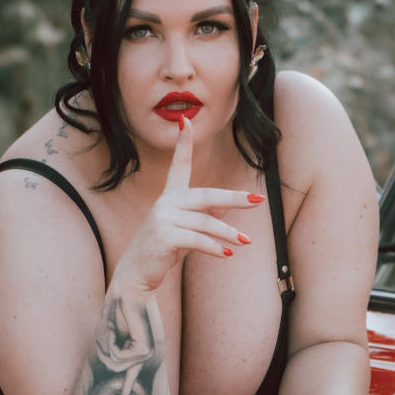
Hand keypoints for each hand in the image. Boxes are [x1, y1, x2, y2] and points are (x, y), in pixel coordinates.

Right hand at [120, 116, 263, 292]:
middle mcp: (165, 203)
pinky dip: (215, 248)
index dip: (183, 143)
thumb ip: (206, 216)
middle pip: (206, 195)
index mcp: (170, 196)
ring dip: (228, 233)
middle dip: (234, 197)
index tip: (186, 121)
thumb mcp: (187, 230)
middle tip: (257, 200)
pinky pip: (197, 240)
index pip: (179, 165)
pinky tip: (228, 254)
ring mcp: (163, 219)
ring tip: (245, 242)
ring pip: (205, 222)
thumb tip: (231, 206)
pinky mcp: (164, 237)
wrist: (137, 273)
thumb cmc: (164, 250)